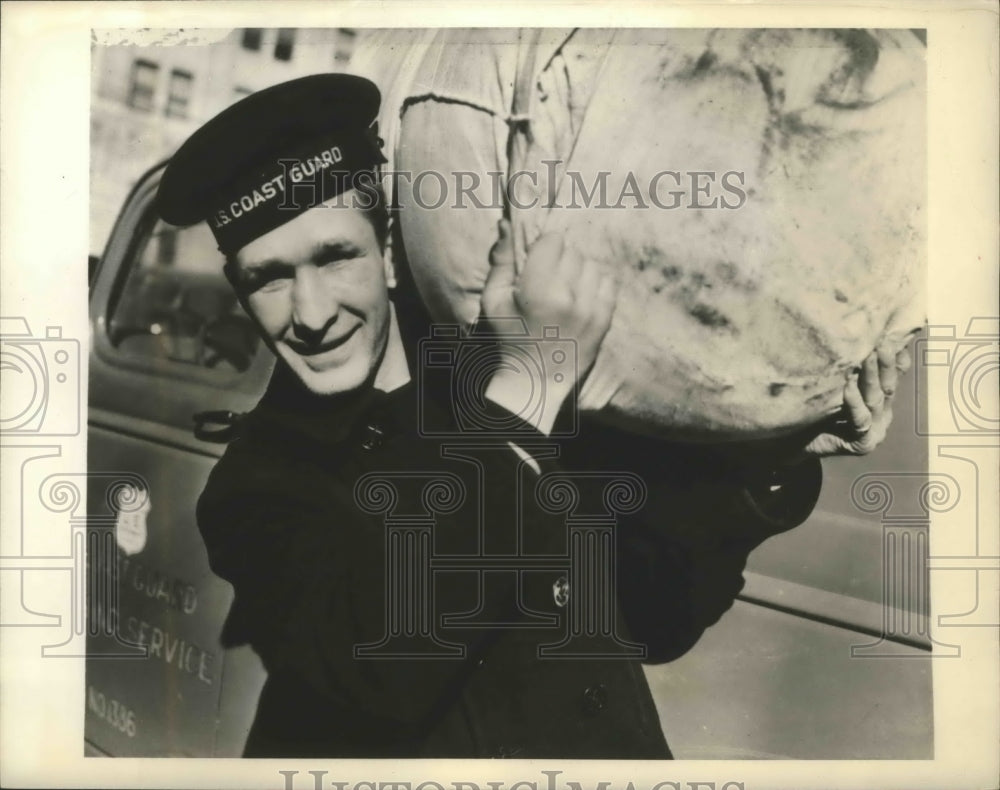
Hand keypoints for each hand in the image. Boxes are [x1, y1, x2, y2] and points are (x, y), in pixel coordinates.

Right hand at [482, 219, 616, 433]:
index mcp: (538, 290)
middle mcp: (569, 297)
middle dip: (560, 260)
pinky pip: (608, 282)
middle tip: (548, 280)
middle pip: (573, 251)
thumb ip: (501, 260)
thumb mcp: (494, 299)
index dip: (544, 249)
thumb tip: (507, 222)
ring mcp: (591, 309)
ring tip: (565, 291)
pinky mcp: (605, 320)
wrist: (536, 380)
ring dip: (579, 272)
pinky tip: (580, 299)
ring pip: (592, 265)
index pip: (554, 240)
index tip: (536, 263)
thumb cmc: (509, 337)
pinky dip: (595, 285)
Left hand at [800, 341, 912, 457]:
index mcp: (880, 401)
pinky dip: (854, 402)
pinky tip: (848, 387)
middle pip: (888, 385)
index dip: (896, 357)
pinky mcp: (863, 444)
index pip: (894, 376)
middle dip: (886, 363)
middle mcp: (882, 415)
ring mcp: (875, 431)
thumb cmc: (814, 412)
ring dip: (871, 377)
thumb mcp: (833, 387)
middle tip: (883, 341)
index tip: (893, 334)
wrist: (796, 445)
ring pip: (875, 400)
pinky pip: (860, 420)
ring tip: (869, 356)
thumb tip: (847, 337)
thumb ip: (846, 370)